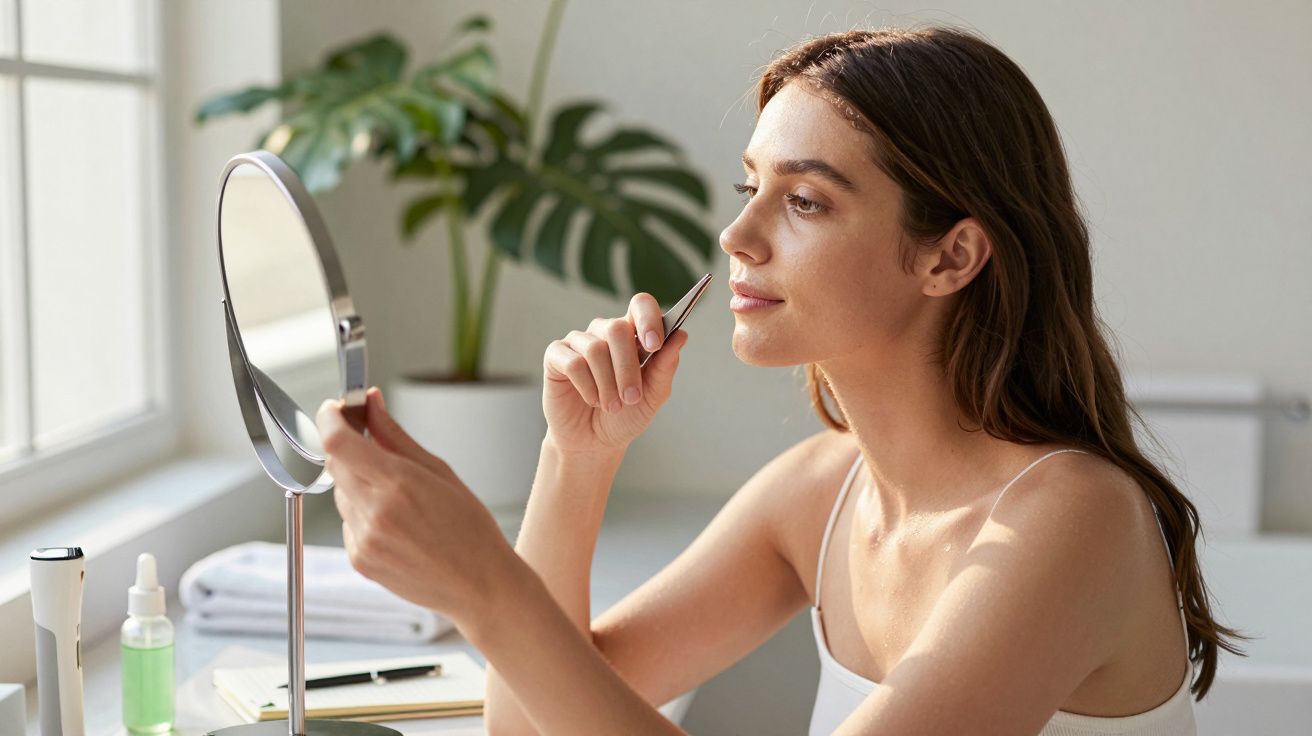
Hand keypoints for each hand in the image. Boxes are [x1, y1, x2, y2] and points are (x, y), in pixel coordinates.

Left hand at [315, 387, 518, 623]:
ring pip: (341, 494)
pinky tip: (397, 524)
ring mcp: (364, 539)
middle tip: (371, 445)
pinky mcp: (359, 560)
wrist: (479, 585)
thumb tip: (372, 404)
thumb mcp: (439, 471)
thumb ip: (396, 436)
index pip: (337, 442)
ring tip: (399, 498)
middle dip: (347, 449)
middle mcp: (375, 512)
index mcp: (398, 484)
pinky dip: (363, 514)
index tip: (334, 410)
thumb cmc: (470, 529)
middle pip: (335, 464)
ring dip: (358, 484)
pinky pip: (348, 522)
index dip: (329, 419)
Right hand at [542, 292, 689, 453]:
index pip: (641, 305)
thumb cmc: (625, 416)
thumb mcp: (652, 396)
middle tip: (631, 397)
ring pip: (595, 348)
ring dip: (608, 384)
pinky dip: (587, 387)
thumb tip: (681, 335)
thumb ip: (665, 367)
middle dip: (627, 368)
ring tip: (611, 405)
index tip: (655, 345)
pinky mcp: (556, 355)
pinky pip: (573, 362)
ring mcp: (579, 341)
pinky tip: (592, 400)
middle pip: (617, 328)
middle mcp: (604, 331)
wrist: (594, 443)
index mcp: (633, 334)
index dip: (648, 318)